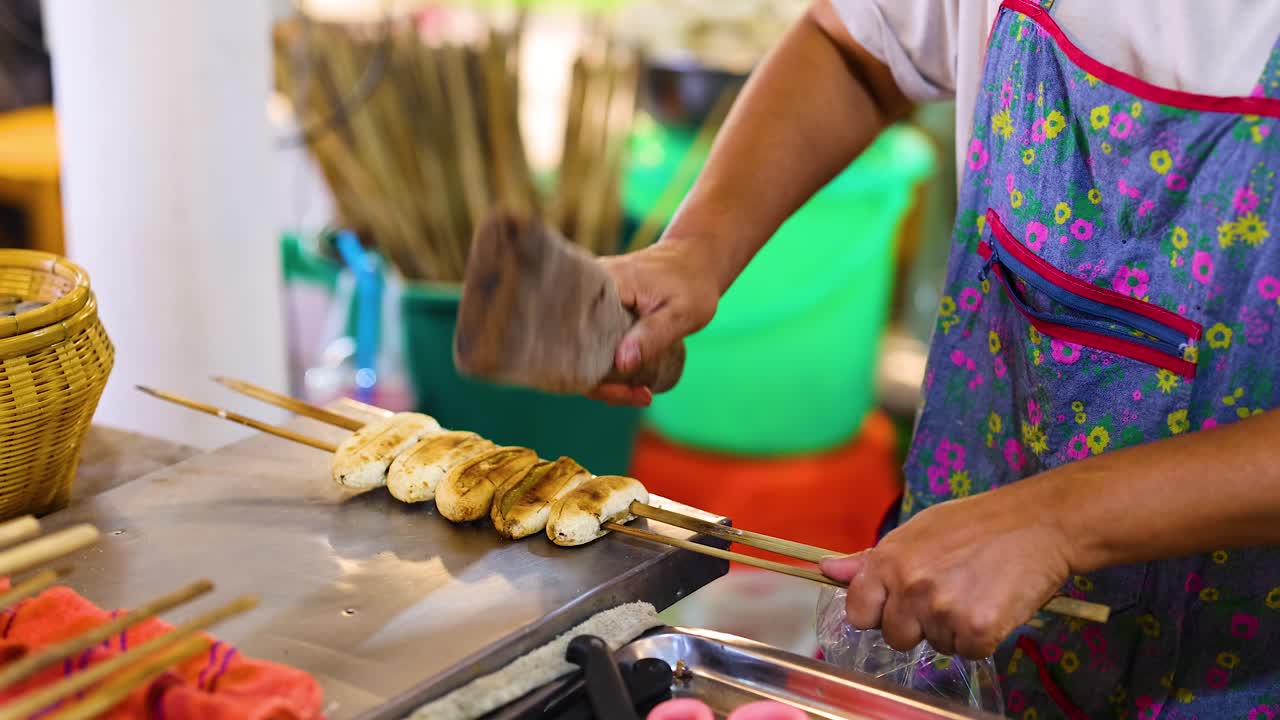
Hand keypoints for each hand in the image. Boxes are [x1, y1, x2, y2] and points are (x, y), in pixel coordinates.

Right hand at [587, 240, 720, 406]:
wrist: (694, 261)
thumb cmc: (691, 284)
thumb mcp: (680, 313)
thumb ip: (652, 336)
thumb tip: (621, 365)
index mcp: (602, 286)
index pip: (577, 337)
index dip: (593, 374)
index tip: (628, 391)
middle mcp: (585, 291)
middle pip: (573, 348)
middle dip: (602, 384)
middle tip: (642, 395)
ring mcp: (588, 302)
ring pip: (581, 350)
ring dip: (606, 379)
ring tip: (642, 392)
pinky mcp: (595, 312)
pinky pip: (591, 345)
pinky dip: (607, 367)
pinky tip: (633, 381)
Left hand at [819, 480, 1075, 658]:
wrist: (1039, 522)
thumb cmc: (977, 523)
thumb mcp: (918, 530)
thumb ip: (871, 557)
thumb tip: (829, 570)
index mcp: (889, 559)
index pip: (858, 612)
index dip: (878, 613)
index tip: (897, 605)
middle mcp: (909, 585)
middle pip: (895, 636)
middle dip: (918, 624)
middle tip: (948, 592)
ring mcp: (942, 609)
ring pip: (934, 644)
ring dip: (953, 629)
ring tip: (975, 591)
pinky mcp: (977, 629)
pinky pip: (968, 651)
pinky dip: (983, 637)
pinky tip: (993, 604)